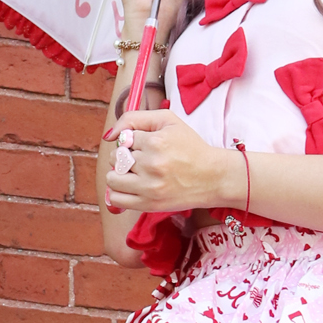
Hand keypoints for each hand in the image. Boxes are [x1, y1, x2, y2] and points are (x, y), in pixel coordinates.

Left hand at [103, 105, 246, 215]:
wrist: (213, 177)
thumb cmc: (190, 147)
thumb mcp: (168, 121)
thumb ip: (135, 118)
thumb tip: (109, 135)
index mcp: (156, 141)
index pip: (124, 139)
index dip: (134, 141)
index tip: (148, 145)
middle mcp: (152, 164)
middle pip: (115, 158)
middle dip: (124, 157)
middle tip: (143, 159)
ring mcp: (149, 186)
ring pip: (112, 177)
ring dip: (119, 174)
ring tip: (135, 173)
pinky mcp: (149, 204)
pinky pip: (117, 198)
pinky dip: (119, 192)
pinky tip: (132, 186)